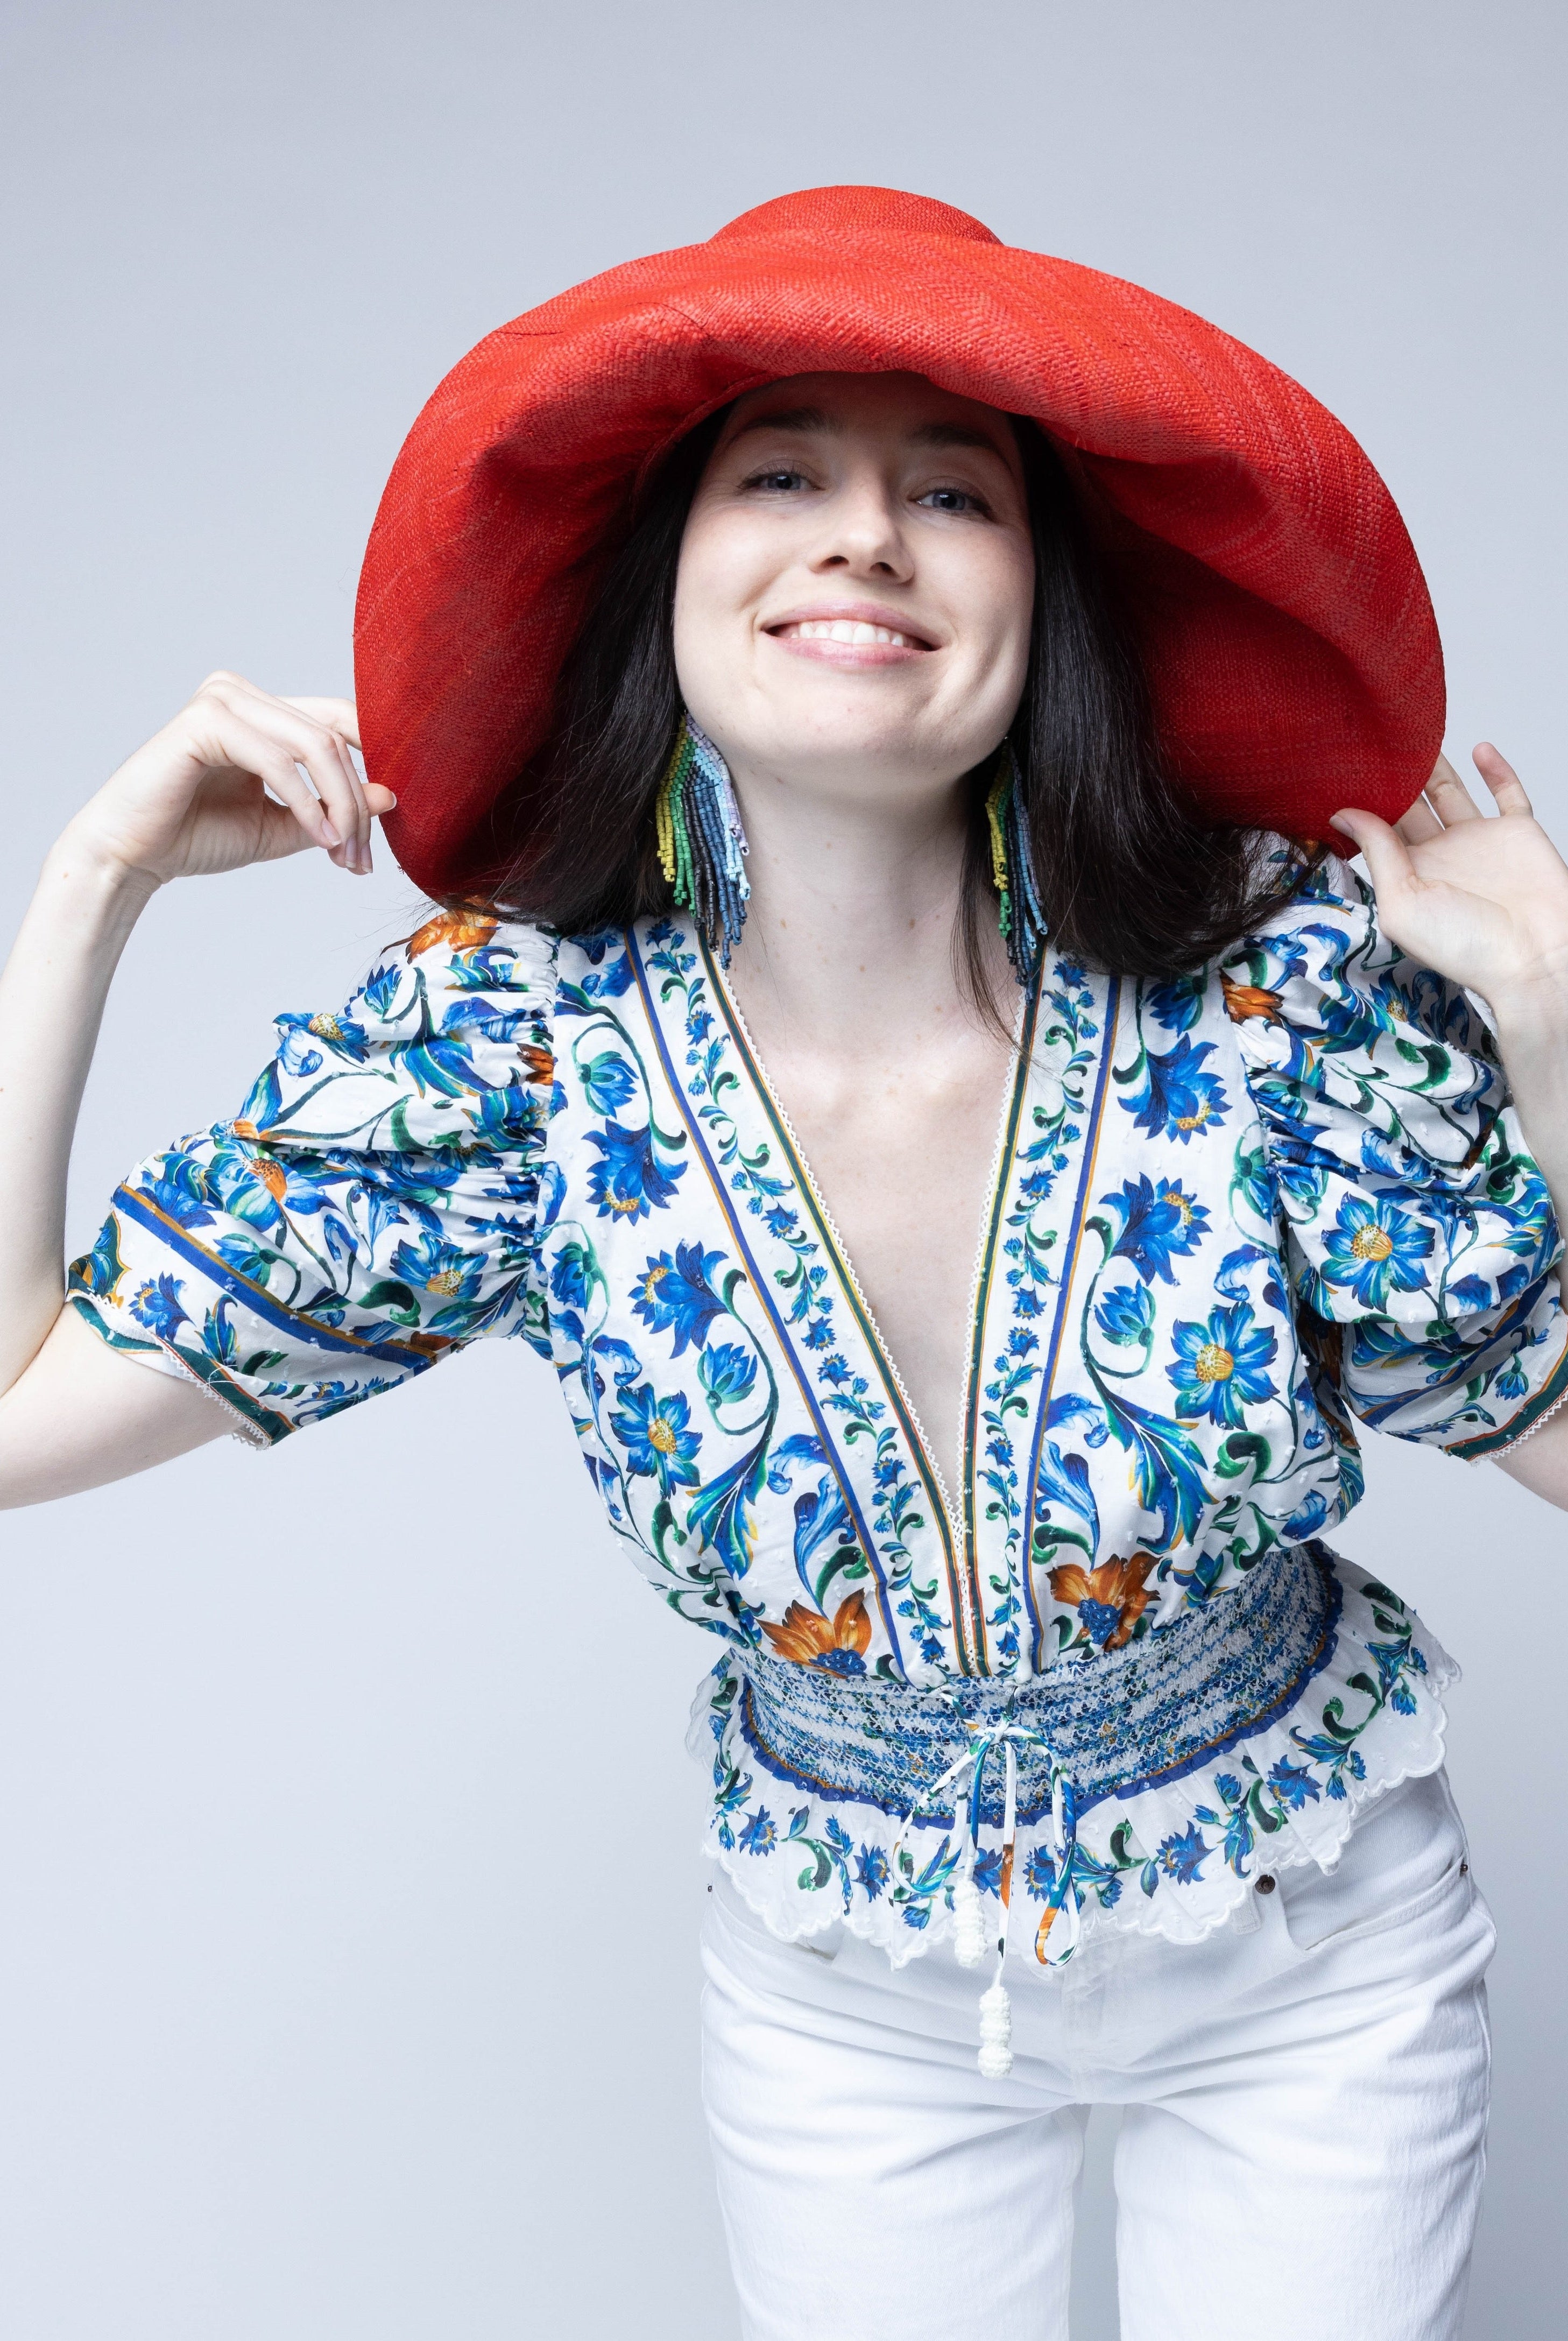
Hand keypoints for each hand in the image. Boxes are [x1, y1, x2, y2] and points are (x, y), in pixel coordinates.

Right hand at [62, 671, 395, 888]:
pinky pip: (278, 761)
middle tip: (362, 858)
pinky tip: (320, 837)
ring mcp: (223, 699)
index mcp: (262, 711)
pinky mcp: (204, 720)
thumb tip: (389, 795)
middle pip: (334, 735)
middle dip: (357, 801)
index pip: (340, 723)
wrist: (133, 856)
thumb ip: (333, 808)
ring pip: (316, 745)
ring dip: (340, 806)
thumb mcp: (283, 826)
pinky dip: (307, 803)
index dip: (372, 771)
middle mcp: (243, 694)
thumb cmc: (197, 836)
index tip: (380, 835)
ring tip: (343, 853)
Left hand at [1335, 746, 1567, 1034]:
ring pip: (1451, 792)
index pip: (1378, 828)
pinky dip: (1496, 769)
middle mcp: (1441, 854)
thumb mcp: (1403, 903)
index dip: (1362, 799)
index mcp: (1408, 873)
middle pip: (1410, 804)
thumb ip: (1378, 854)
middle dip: (1393, 776)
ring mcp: (1480, 841)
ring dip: (1434, 766)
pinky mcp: (1518, 832)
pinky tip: (1477, 747)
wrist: (1533, 956)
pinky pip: (1508, 793)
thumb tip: (1343, 813)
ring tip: (1413, 735)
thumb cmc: (1465, 946)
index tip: (1342, 767)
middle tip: (1373, 741)